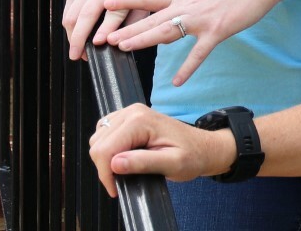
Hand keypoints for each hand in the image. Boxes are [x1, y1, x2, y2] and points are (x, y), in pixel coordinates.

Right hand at [62, 0, 151, 60]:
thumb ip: (136, 19)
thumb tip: (125, 43)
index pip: (113, 13)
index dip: (105, 29)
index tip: (98, 43)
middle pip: (86, 15)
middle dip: (79, 38)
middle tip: (76, 56)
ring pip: (72, 15)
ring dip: (71, 36)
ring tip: (76, 51)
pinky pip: (68, 10)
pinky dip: (68, 26)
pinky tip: (74, 37)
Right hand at [89, 105, 234, 195]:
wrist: (202, 147)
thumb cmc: (192, 155)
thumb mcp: (172, 164)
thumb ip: (143, 163)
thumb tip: (115, 164)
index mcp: (140, 121)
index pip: (105, 149)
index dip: (106, 174)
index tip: (116, 189)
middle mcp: (132, 111)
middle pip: (98, 143)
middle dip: (105, 167)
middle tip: (122, 182)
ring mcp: (129, 112)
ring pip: (98, 138)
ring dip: (106, 158)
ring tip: (126, 169)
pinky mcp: (128, 118)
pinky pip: (105, 134)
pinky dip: (108, 149)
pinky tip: (124, 158)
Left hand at [105, 0, 280, 85]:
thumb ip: (185, 7)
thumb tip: (169, 20)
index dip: (127, 0)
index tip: (106, 3)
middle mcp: (187, 6)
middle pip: (152, 18)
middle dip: (128, 28)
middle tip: (107, 36)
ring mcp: (201, 19)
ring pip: (167, 31)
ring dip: (145, 40)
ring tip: (126, 49)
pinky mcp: (217, 31)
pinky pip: (198, 53)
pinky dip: (187, 68)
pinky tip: (177, 82)